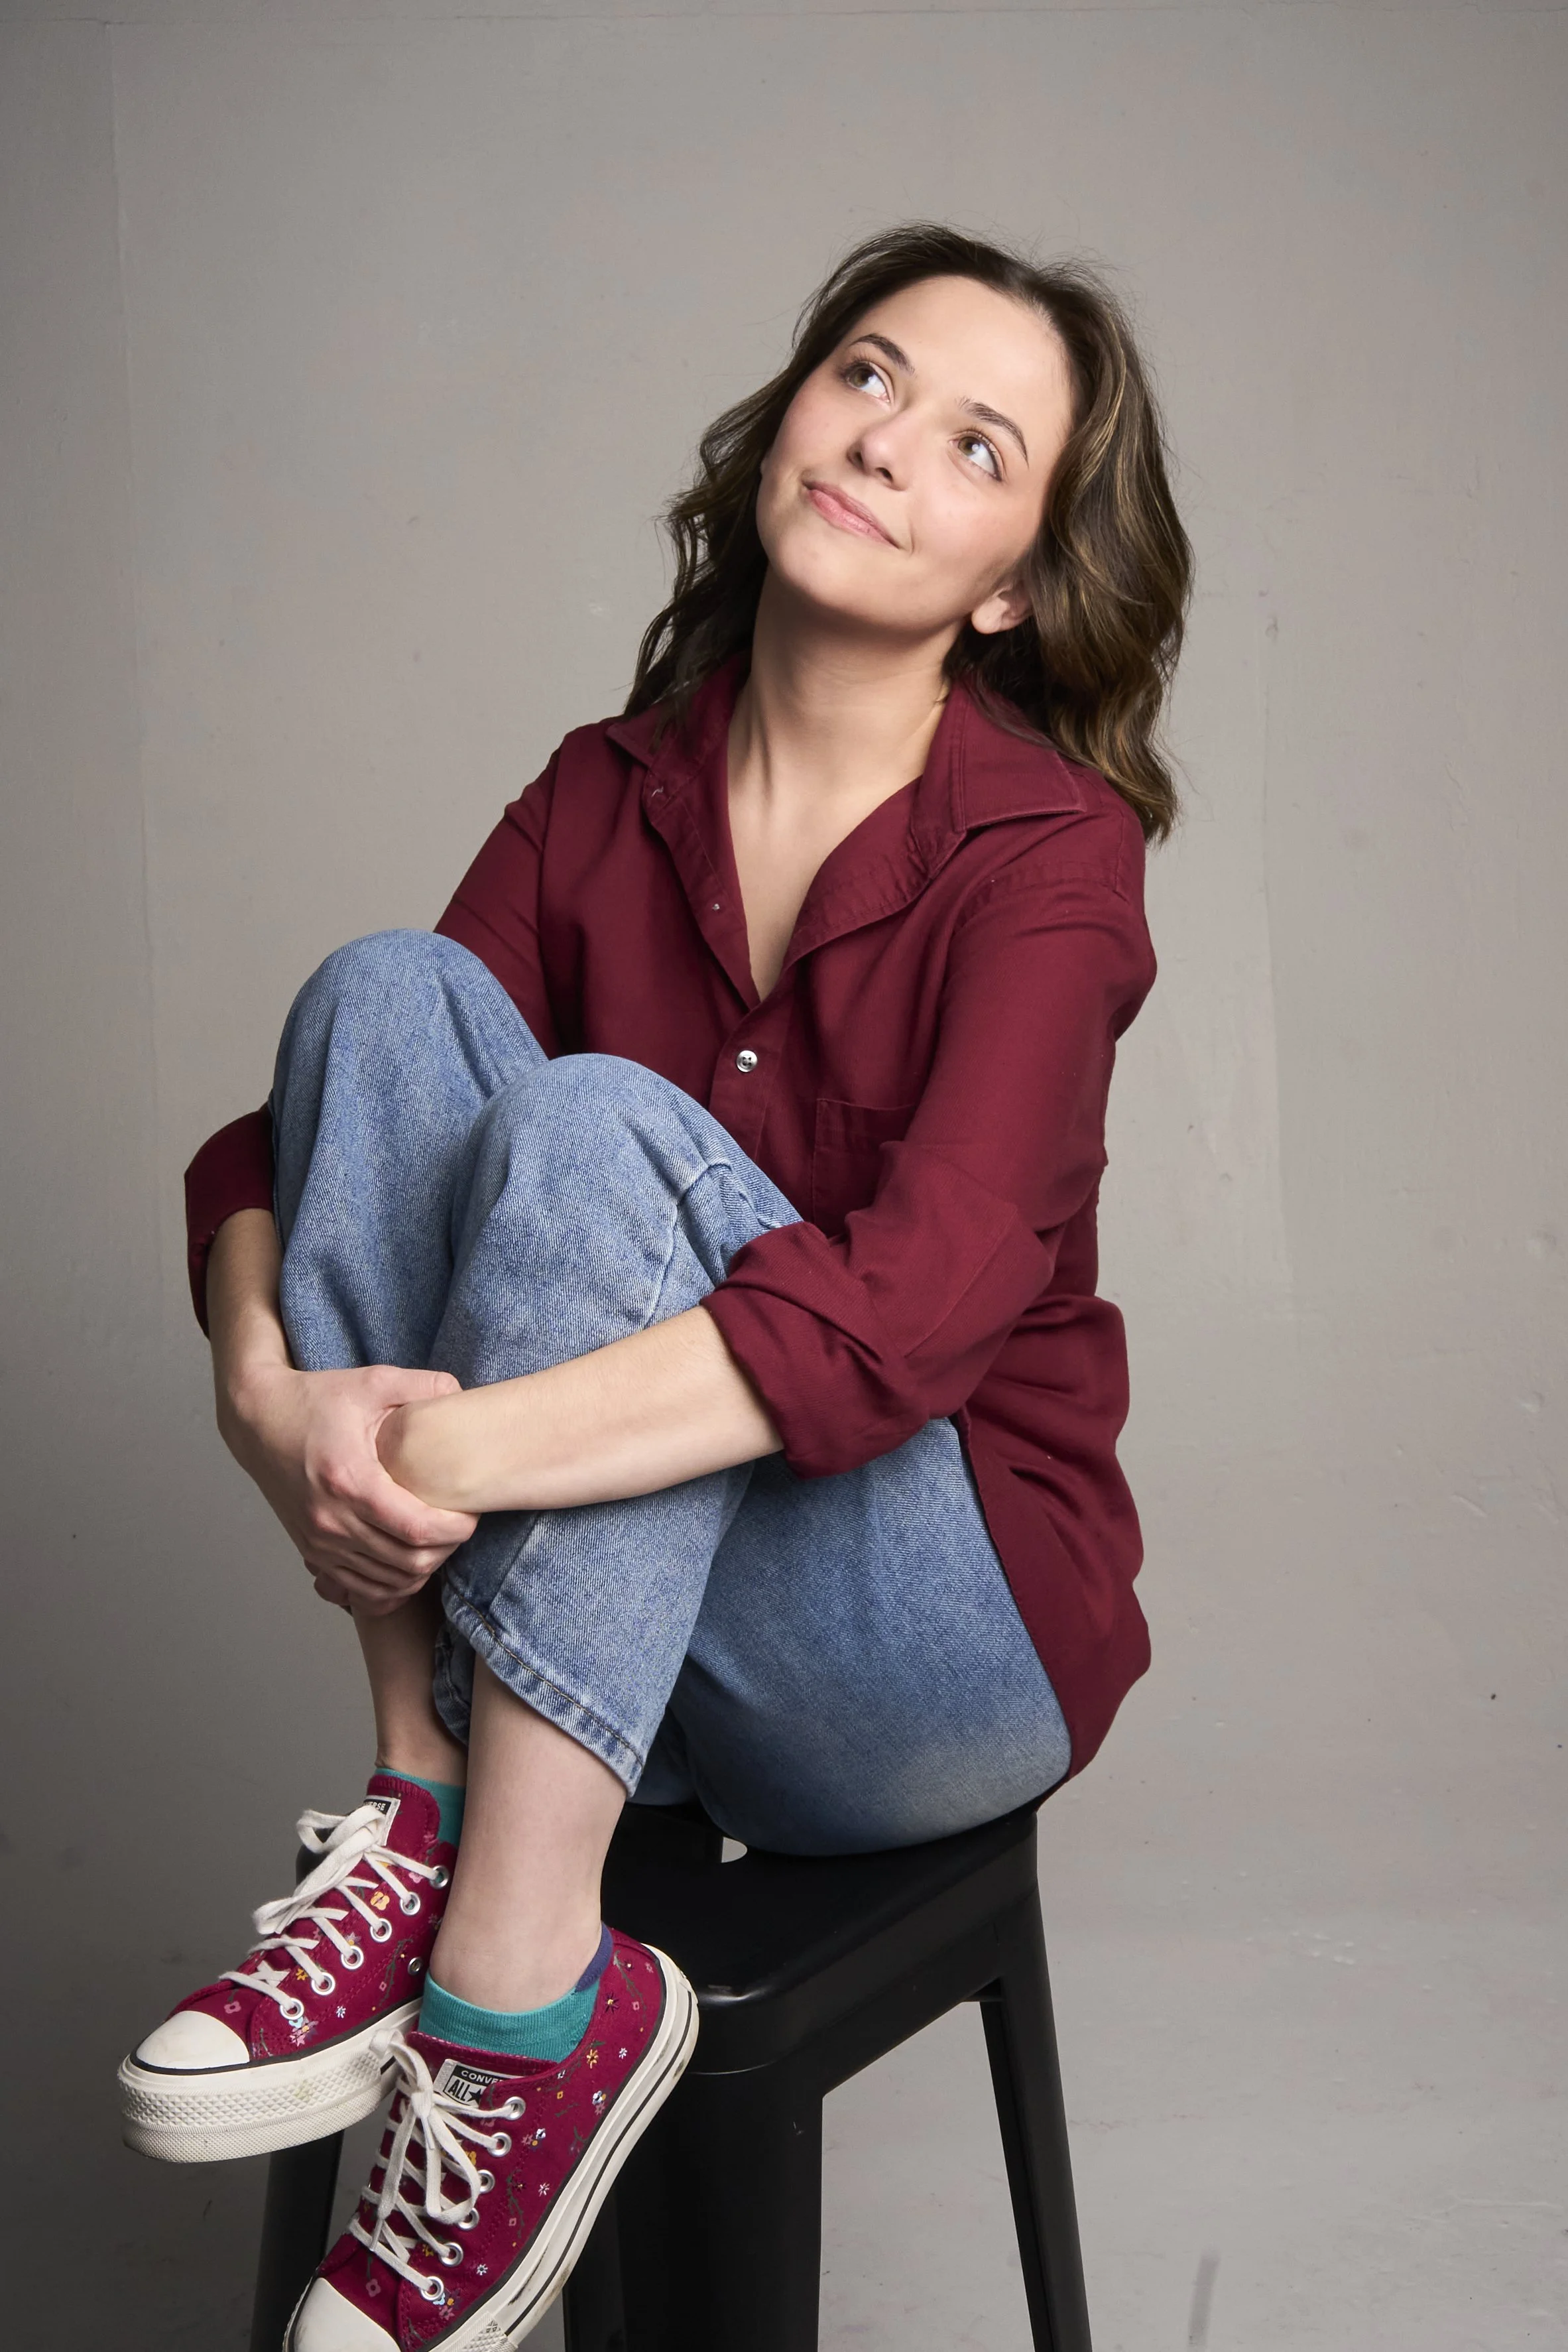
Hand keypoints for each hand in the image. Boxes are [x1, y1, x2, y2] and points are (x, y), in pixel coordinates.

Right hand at [220, 1362, 478, 1616]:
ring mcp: (319, 1540)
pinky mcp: (312, 1550)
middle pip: (407, 1562)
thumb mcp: (372, 1381)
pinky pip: (360, 1588)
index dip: (455, 1530)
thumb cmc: (314, 1400)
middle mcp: (331, 1519)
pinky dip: (391, 1585)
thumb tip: (463, 1394)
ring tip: (438, 1542)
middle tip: (460, 1527)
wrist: (258, 1420)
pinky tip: (407, 1564)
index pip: (416, 1528)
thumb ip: (423, 1385)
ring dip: (422, 1570)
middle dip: (446, 1550)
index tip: (471, 1515)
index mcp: (350, 1480)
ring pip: (387, 1582)